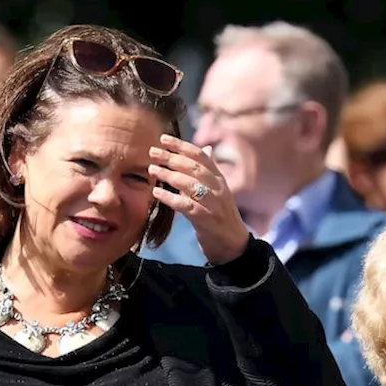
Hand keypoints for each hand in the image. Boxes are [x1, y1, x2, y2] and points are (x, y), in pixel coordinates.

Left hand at [149, 134, 248, 264]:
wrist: (233, 246)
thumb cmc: (220, 217)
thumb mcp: (217, 191)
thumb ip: (209, 172)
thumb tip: (206, 149)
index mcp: (219, 179)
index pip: (201, 156)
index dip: (182, 146)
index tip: (163, 138)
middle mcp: (218, 189)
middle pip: (194, 167)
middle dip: (172, 157)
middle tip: (153, 152)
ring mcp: (214, 204)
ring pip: (190, 184)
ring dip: (169, 175)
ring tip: (152, 170)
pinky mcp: (207, 220)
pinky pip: (186, 206)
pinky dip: (170, 198)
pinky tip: (156, 193)